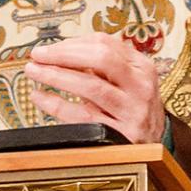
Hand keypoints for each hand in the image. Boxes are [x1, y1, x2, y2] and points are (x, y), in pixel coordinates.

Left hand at [24, 32, 164, 142]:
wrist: (156, 148)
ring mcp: (133, 111)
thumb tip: (61, 50)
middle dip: (63, 54)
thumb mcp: (127, 81)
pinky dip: (56, 105)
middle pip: (100, 58)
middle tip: (38, 55)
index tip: (50, 47)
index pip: (104, 43)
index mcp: (141, 66)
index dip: (72, 43)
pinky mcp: (121, 135)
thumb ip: (102, 64)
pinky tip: (39, 97)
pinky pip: (82, 117)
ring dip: (56, 75)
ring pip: (90, 86)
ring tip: (34, 71)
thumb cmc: (133, 108)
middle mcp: (140, 86)